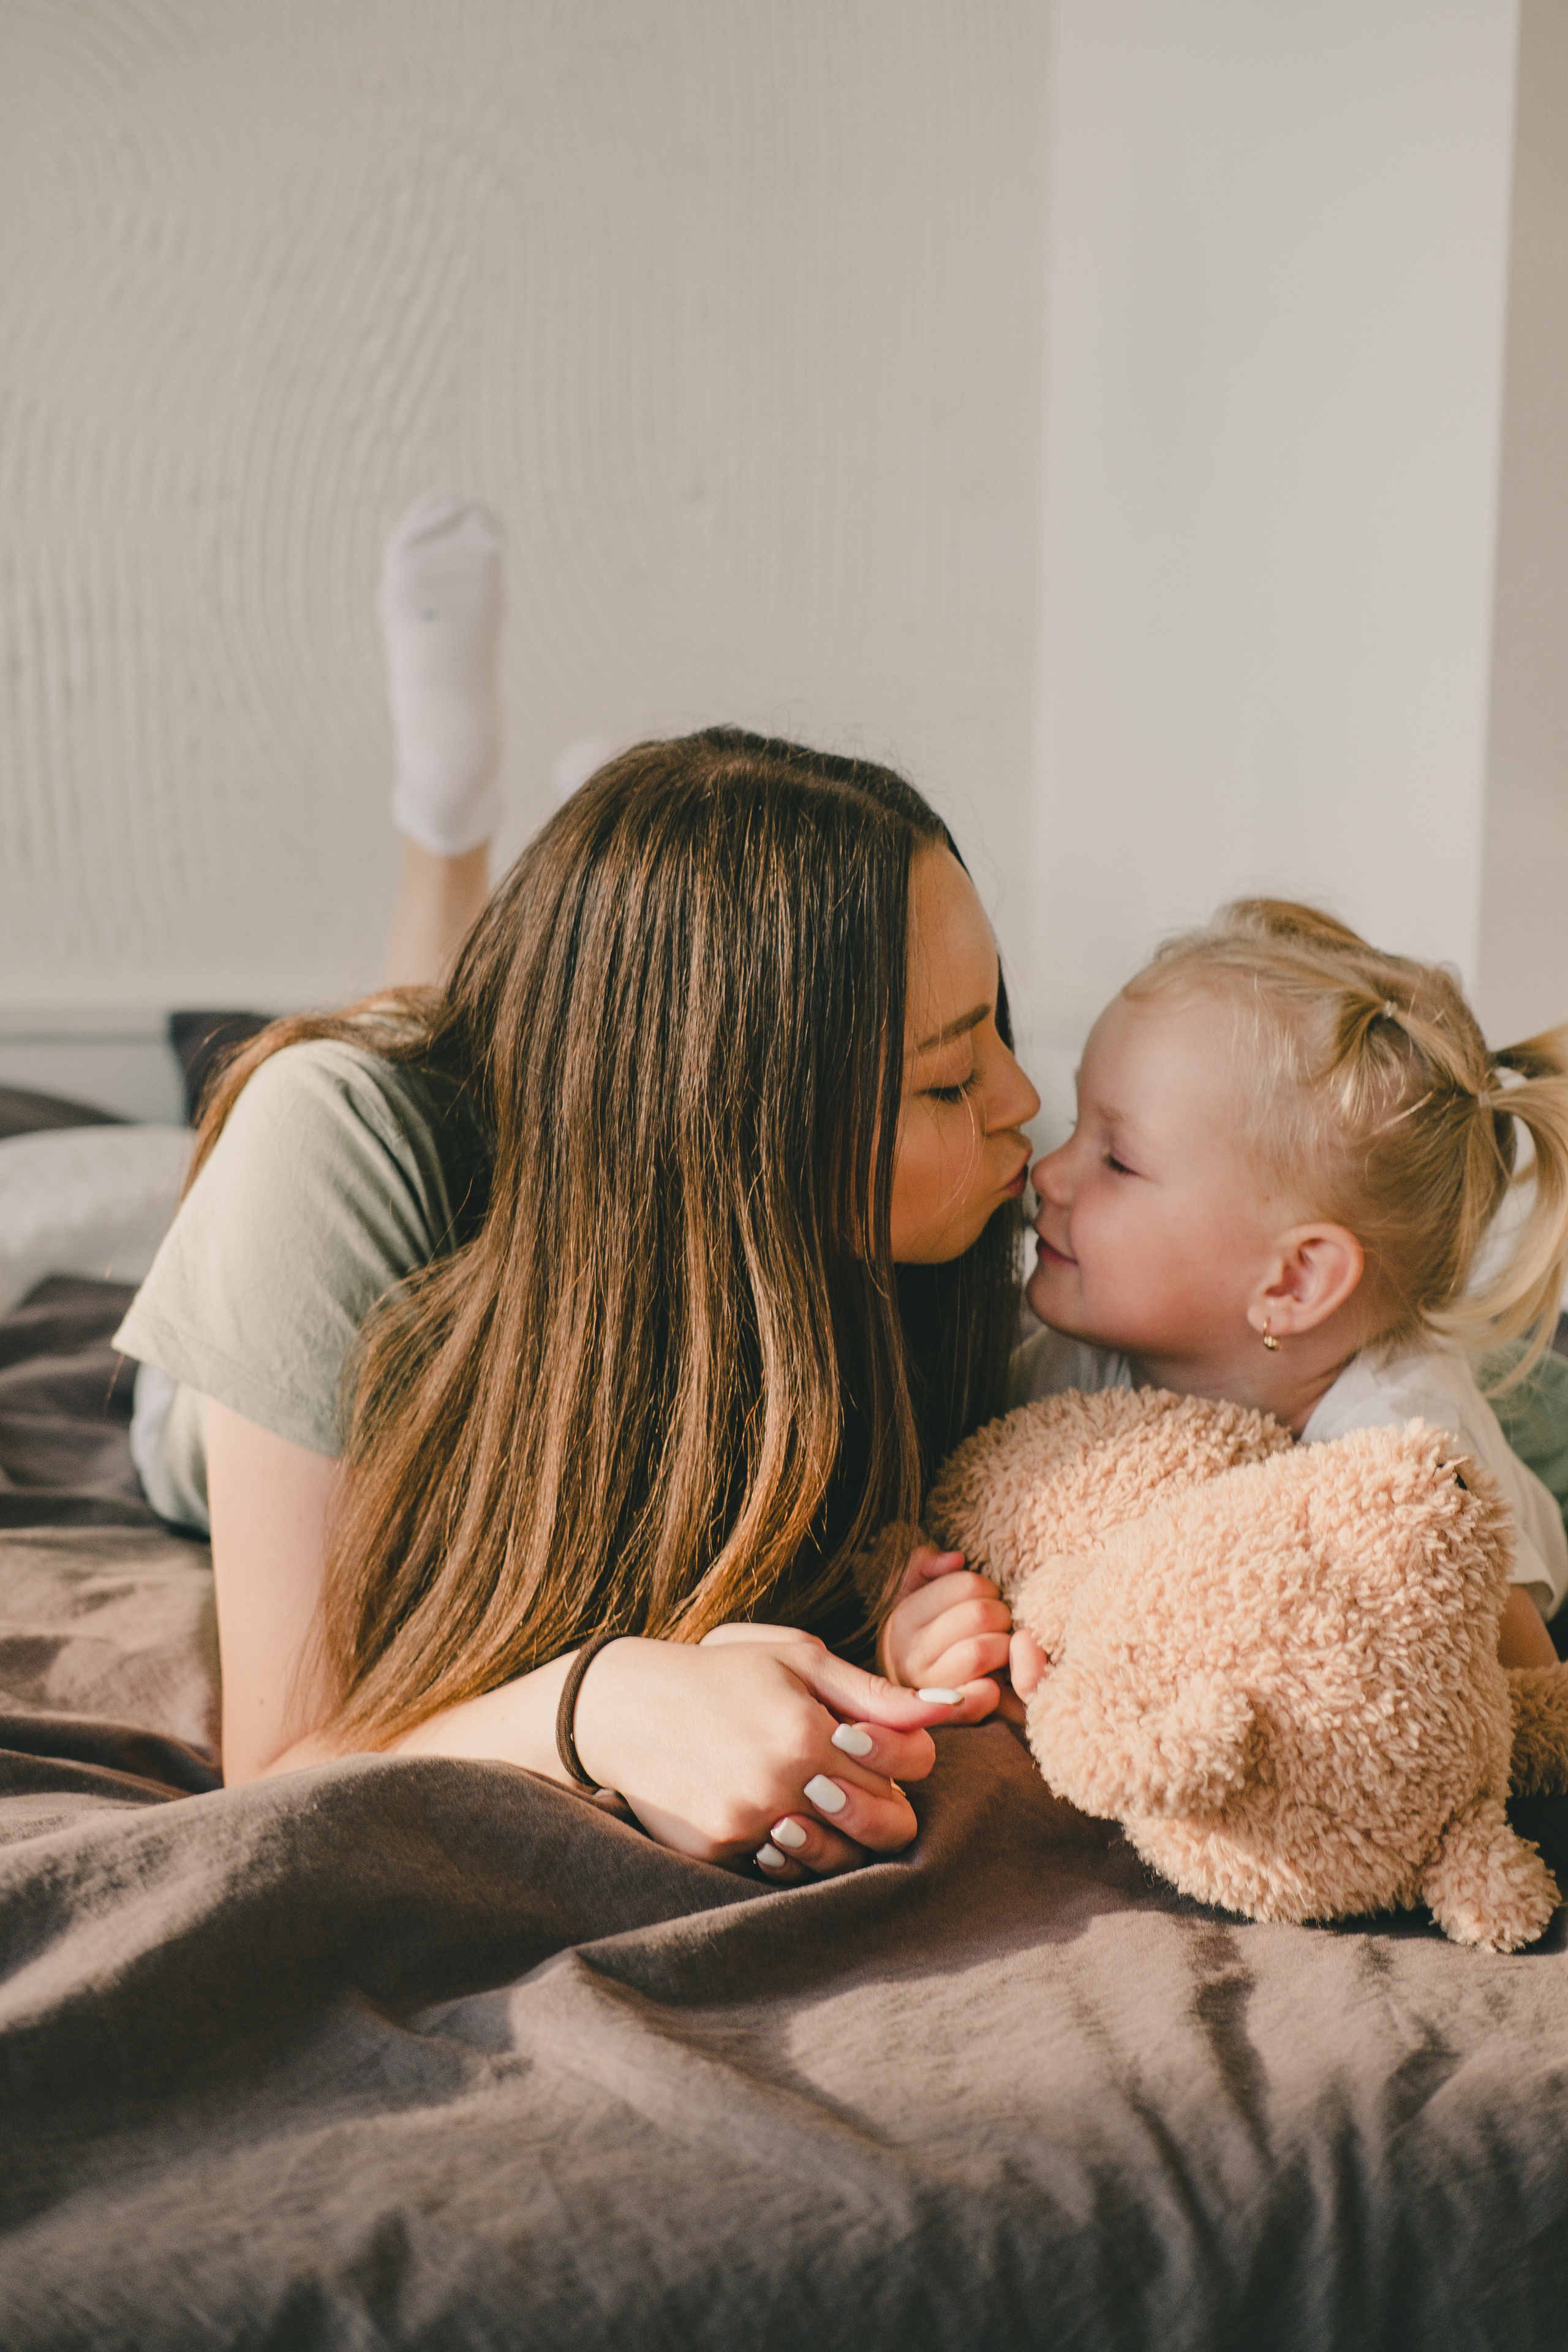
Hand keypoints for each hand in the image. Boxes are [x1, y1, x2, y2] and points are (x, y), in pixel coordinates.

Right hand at [571, 1626, 960, 1881]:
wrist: (620, 1708)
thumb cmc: (720, 1674)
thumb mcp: (796, 1659)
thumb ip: (875, 1691)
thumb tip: (952, 1707)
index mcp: (809, 1730)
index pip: (908, 1766)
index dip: (905, 1756)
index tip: (871, 1741)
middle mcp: (781, 1782)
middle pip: (887, 1826)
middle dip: (885, 1806)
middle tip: (853, 1779)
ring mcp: (748, 1823)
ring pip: (837, 1856)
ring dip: (840, 1832)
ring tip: (813, 1796)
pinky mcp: (717, 1852)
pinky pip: (779, 1868)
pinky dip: (785, 1847)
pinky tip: (771, 1813)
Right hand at [876, 1544, 1012, 1722]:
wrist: (909, 1705)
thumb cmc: (928, 1641)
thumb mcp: (915, 1595)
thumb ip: (927, 1567)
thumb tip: (956, 1559)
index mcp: (903, 1617)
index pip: (969, 1584)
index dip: (989, 1590)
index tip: (986, 1603)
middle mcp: (909, 1652)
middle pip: (981, 1614)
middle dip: (1001, 1617)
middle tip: (999, 1628)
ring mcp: (928, 1687)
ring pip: (981, 1651)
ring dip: (1002, 1649)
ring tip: (999, 1652)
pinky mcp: (949, 1719)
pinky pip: (979, 1698)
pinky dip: (992, 1691)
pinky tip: (994, 1683)